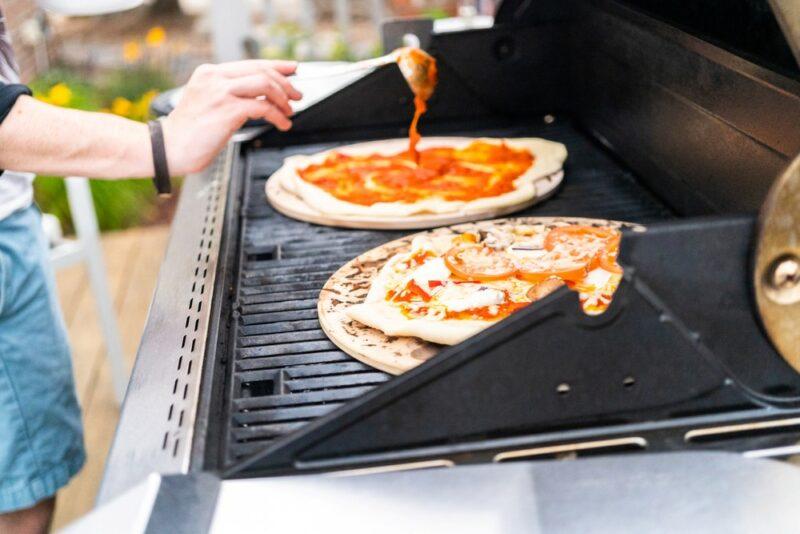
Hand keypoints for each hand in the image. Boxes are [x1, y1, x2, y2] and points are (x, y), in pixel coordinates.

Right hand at [161, 60, 301, 174]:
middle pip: (261, 71)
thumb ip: (229, 95)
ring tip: (289, 112)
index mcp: (209, 73)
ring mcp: (220, 92)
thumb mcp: (208, 104)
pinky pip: (262, 108)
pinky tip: (282, 124)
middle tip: (297, 96)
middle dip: (285, 84)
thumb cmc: (188, 134)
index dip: (276, 66)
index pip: (250, 64)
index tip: (293, 70)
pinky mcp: (227, 110)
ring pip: (265, 84)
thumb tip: (261, 98)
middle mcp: (215, 78)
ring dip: (283, 99)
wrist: (167, 149)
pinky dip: (278, 116)